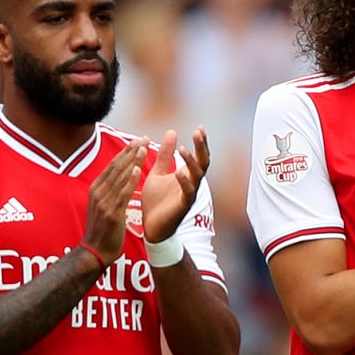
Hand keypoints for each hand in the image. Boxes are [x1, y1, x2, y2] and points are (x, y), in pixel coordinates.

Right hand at [81, 138, 147, 266]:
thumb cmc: (102, 230)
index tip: (136, 141)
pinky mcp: (112, 213)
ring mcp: (104, 202)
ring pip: (120, 177)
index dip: (125, 152)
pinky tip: (138, 170)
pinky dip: (130, 181)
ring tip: (143, 147)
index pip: (112, 166)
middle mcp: (98, 192)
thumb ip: (109, 192)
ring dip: (132, 161)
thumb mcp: (102, 206)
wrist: (95, 252)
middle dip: (130, 151)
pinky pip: (122, 194)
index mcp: (96, 189)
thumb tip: (118, 179)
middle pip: (116, 167)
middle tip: (142, 138)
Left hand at [139, 127, 210, 242]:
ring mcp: (188, 195)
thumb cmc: (156, 201)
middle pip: (203, 163)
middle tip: (198, 132)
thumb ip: (165, 155)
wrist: (151, 227)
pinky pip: (187, 193)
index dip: (201, 142)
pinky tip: (178, 172)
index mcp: (186, 175)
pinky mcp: (182, 206)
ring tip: (182, 149)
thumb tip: (172, 132)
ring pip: (197, 176)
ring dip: (191, 162)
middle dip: (202, 148)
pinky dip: (184, 182)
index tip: (200, 127)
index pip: (198, 156)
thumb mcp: (158, 172)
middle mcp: (191, 184)